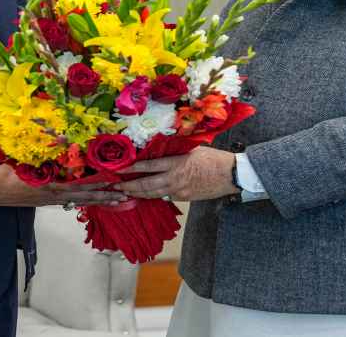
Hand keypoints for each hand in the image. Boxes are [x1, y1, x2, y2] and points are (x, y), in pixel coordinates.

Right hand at [0, 164, 126, 207]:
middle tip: (125, 194)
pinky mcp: (50, 201)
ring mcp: (53, 199)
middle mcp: (55, 193)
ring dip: (100, 200)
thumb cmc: (7, 174)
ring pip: (81, 200)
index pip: (80, 183)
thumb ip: (43, 156)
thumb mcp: (24, 162)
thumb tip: (61, 141)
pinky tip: (96, 202)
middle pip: (86, 195)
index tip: (114, 178)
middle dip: (105, 194)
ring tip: (118, 201)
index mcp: (51, 182)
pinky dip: (86, 201)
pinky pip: (72, 202)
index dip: (97, 181)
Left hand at [113, 146, 239, 201]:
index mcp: (175, 163)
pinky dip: (152, 196)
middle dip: (129, 186)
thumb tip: (159, 148)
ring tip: (125, 192)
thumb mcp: (192, 149)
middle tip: (115, 186)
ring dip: (137, 194)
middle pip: (146, 185)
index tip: (119, 169)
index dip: (132, 168)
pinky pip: (164, 197)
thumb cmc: (213, 158)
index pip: (148, 166)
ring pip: (153, 194)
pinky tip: (144, 196)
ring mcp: (179, 191)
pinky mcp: (183, 198)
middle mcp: (174, 178)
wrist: (230, 175)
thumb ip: (175, 150)